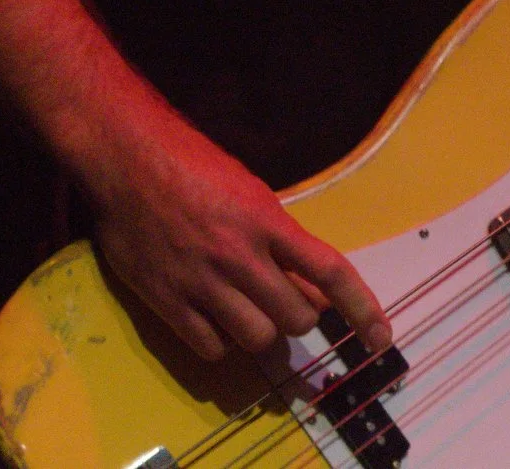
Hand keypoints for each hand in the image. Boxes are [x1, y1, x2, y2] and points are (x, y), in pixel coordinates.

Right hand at [74, 100, 390, 362]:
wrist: (127, 161)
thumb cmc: (193, 166)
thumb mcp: (250, 191)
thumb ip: (279, 238)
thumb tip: (310, 286)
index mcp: (267, 222)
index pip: (330, 273)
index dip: (362, 309)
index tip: (381, 338)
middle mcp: (239, 256)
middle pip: (296, 318)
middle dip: (299, 317)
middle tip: (285, 301)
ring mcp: (202, 282)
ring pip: (258, 339)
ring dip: (262, 332)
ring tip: (248, 309)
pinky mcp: (167, 301)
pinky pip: (212, 349)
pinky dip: (221, 343)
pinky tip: (215, 319)